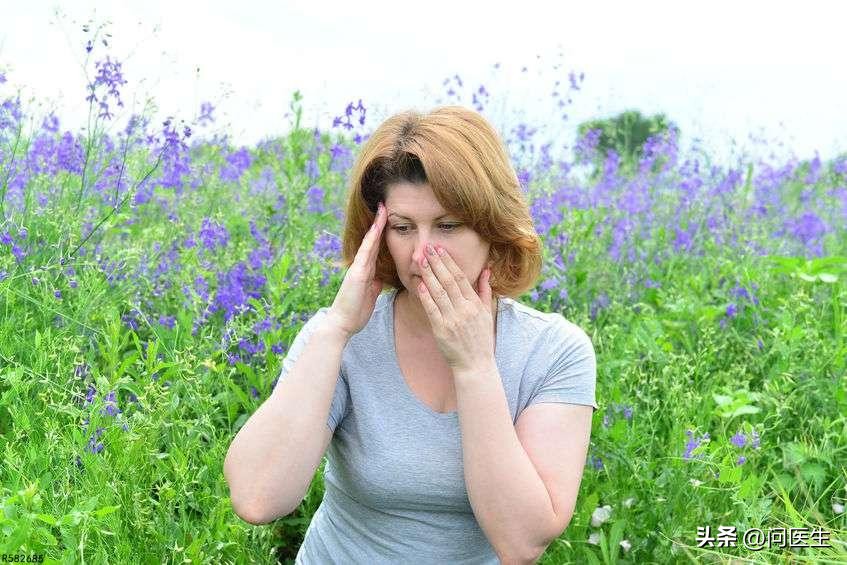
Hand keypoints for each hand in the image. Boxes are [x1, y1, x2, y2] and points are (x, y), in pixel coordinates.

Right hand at [326, 201, 386, 337]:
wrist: (342, 323)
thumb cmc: (356, 312)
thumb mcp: (370, 295)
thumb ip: (374, 284)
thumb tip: (380, 278)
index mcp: (366, 271)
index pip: (376, 249)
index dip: (382, 234)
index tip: (389, 219)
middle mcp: (361, 266)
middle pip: (373, 240)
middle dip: (379, 224)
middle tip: (385, 206)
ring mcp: (358, 268)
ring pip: (369, 242)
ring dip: (376, 226)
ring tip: (383, 209)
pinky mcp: (357, 274)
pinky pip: (366, 253)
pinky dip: (371, 239)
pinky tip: (377, 228)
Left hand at [416, 243, 495, 373]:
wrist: (475, 364)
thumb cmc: (481, 338)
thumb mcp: (487, 313)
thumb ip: (485, 290)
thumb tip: (487, 270)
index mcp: (475, 304)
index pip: (461, 277)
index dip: (449, 262)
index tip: (440, 249)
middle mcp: (464, 310)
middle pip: (448, 281)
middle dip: (437, 263)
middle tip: (427, 248)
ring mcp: (453, 320)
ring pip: (439, 292)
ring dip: (429, 275)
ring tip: (421, 261)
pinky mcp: (441, 330)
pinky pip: (432, 310)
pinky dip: (426, 297)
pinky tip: (420, 284)